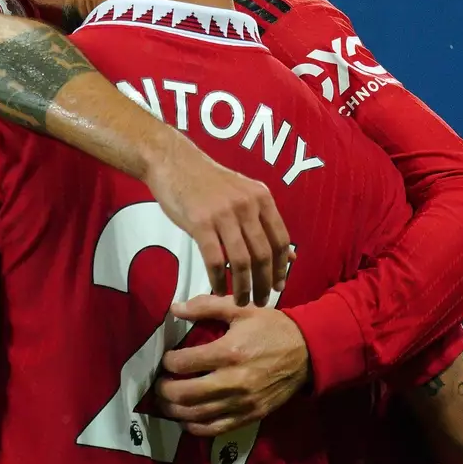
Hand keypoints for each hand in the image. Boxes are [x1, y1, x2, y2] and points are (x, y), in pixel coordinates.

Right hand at [143, 138, 290, 306]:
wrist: (173, 162)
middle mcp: (247, 205)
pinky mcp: (200, 223)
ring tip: (241, 300)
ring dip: (243, 287)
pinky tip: (218, 288)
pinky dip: (218, 279)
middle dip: (265, 284)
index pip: (280, 239)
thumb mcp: (243, 194)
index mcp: (261, 198)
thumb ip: (264, 223)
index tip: (279, 286)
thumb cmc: (207, 182)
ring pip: (241, 261)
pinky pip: (215, 259)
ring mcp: (223, 214)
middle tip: (261, 301)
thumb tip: (289, 256)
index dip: (281, 268)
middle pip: (263, 254)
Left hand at [155, 295, 309, 435]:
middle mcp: (233, 381)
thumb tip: (173, 308)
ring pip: (197, 415)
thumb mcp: (241, 309)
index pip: (184, 363)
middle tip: (159, 384)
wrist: (308, 352)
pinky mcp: (250, 416)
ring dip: (175, 410)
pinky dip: (196, 427)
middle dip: (165, 390)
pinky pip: (216, 429)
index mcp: (229, 352)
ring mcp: (242, 402)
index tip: (167, 359)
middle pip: (186, 394)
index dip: (168, 362)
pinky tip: (187, 419)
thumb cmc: (271, 327)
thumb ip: (205, 307)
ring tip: (167, 402)